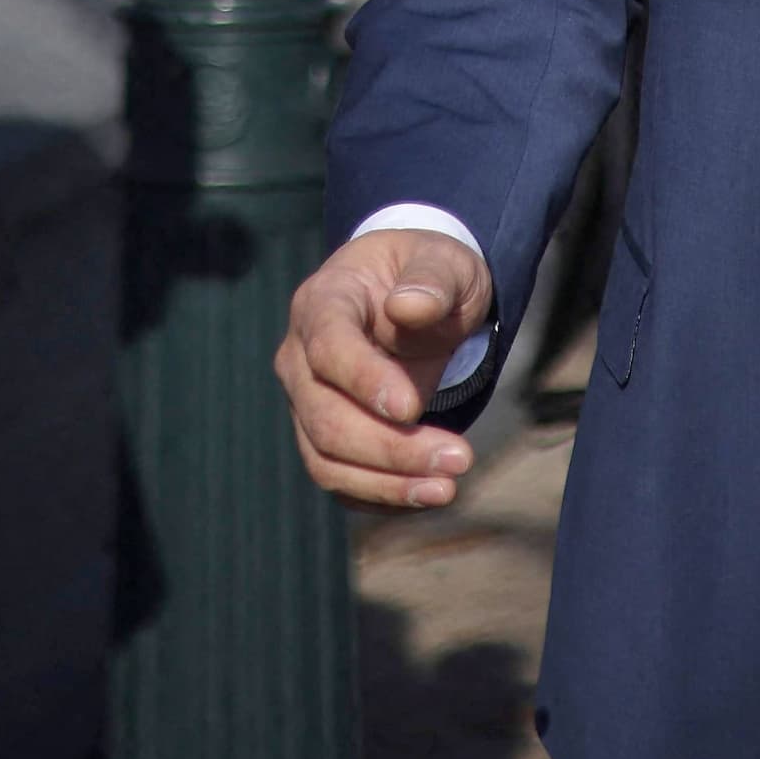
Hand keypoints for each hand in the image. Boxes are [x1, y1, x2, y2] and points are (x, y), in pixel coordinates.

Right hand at [275, 227, 494, 508]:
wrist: (416, 298)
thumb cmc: (428, 276)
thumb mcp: (444, 262)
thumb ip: (431, 280)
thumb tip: (409, 307)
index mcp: (323, 302)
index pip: (327, 348)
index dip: (364, 381)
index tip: (412, 408)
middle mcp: (300, 358)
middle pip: (325, 418)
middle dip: (391, 448)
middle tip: (459, 458)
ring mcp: (306, 403)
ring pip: (326, 460)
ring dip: (387, 483)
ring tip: (448, 488)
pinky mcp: (323, 438)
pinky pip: (341, 480)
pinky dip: (382, 496)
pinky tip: (428, 494)